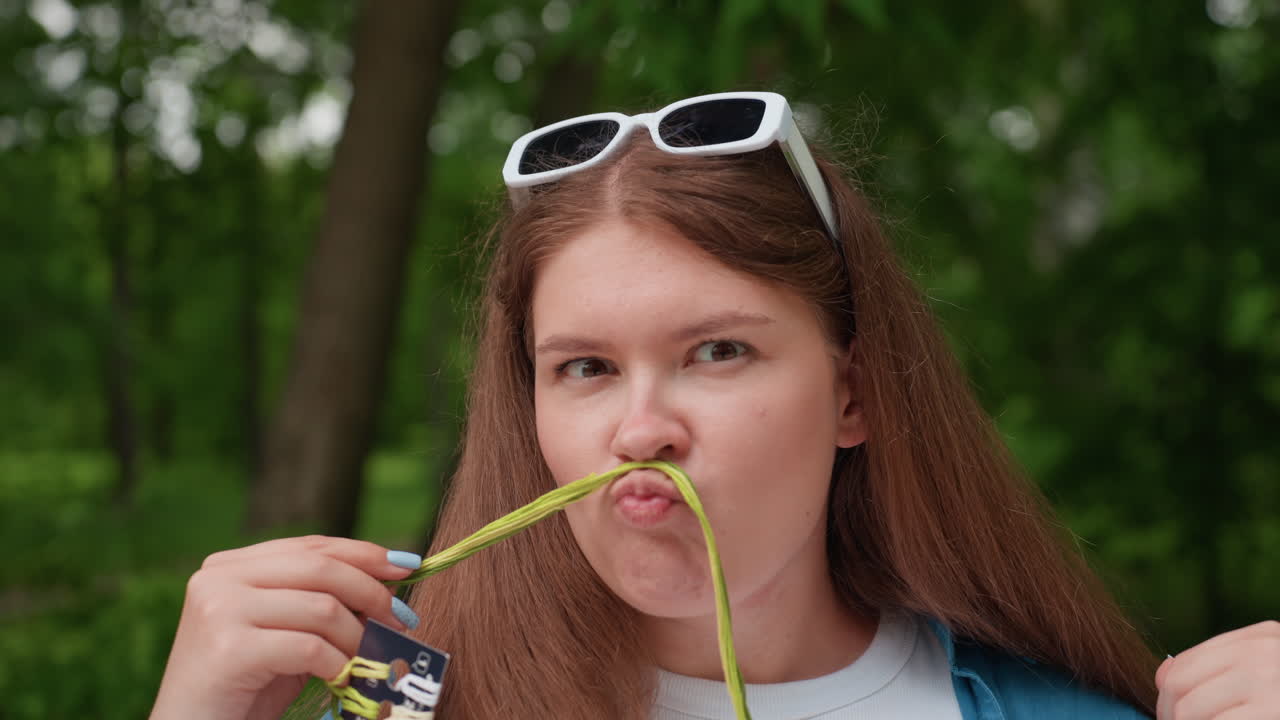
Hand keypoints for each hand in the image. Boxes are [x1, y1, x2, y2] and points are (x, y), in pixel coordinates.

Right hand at [148, 536, 421, 719]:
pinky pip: (309, 647)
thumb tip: (387, 584)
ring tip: (369, 659)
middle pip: (320, 567)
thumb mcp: (284, 633)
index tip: (407, 565)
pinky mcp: (228, 648)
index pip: (310, 546)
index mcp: (229, 565)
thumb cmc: (243, 688)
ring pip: (321, 608)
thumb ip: (318, 603)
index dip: (363, 553)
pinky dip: (337, 664)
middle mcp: (218, 578)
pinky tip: (341, 678)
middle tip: (403, 620)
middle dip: (372, 592)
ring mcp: (219, 610)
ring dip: (358, 638)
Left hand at [1156, 620, 1279, 719]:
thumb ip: (1218, 665)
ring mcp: (1266, 679)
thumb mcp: (1263, 670)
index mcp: (1261, 636)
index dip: (1169, 691)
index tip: (1171, 712)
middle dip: (1168, 711)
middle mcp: (1262, 650)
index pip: (1187, 660)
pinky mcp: (1272, 711)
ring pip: (1186, 710)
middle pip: (1178, 682)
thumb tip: (1162, 678)